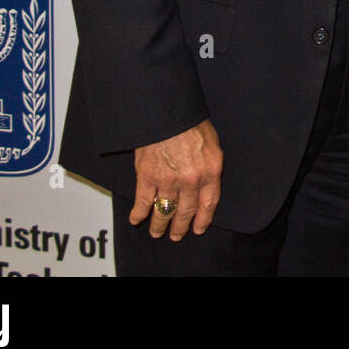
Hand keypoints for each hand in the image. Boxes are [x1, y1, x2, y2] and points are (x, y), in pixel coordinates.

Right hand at [128, 119, 222, 239]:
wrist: (168, 112)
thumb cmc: (190, 122)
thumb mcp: (212, 142)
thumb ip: (209, 164)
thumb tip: (207, 180)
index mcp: (210, 171)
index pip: (208, 204)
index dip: (203, 220)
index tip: (198, 229)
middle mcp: (191, 180)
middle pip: (186, 212)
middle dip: (180, 227)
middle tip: (176, 236)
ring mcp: (168, 180)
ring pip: (164, 211)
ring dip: (159, 225)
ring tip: (157, 232)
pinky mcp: (148, 177)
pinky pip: (143, 202)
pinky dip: (138, 213)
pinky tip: (136, 219)